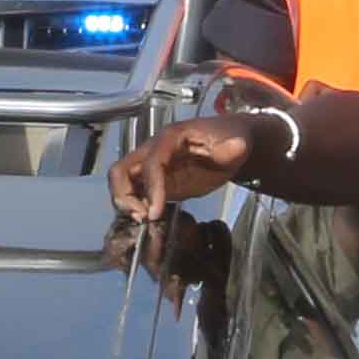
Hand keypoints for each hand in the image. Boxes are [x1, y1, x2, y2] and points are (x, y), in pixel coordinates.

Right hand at [114, 114, 270, 218]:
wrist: (230, 144)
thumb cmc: (229, 138)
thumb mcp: (235, 142)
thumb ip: (233, 147)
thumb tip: (236, 147)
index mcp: (171, 138)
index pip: (152, 162)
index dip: (151, 187)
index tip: (155, 211)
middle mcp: (155, 150)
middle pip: (121, 170)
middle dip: (123, 195)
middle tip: (141, 217)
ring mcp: (153, 167)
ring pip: (123, 182)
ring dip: (126, 203)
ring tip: (144, 221)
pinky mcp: (157, 182)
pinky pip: (135, 194)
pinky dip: (136, 208)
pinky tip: (150, 220)